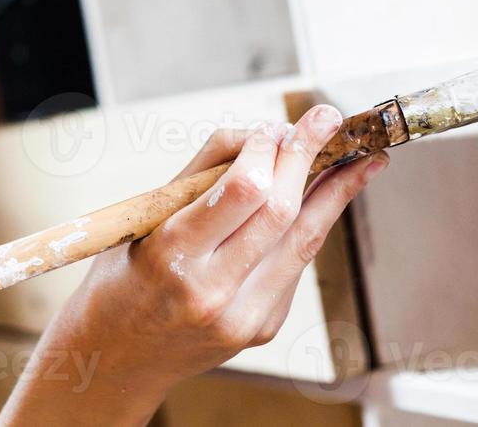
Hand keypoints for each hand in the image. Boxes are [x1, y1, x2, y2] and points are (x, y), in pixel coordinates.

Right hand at [0, 103, 388, 425]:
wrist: (116, 358)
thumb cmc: (123, 276)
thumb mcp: (144, 217)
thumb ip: (204, 171)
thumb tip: (263, 134)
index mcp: (174, 255)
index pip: (244, 190)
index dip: (268, 149)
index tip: (274, 126)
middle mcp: (213, 291)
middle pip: (282, 211)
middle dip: (309, 157)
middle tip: (329, 118)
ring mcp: (243, 317)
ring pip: (304, 240)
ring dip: (336, 192)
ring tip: (362, 158)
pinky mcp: (263, 328)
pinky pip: (295, 265)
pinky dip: (310, 226)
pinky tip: (327, 199)